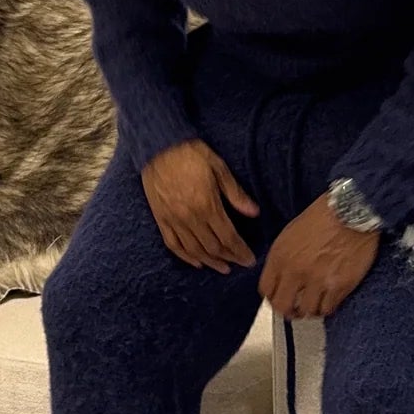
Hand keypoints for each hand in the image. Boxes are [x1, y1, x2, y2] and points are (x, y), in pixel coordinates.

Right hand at [141, 140, 258, 272]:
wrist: (159, 145)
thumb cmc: (191, 154)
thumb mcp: (219, 168)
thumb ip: (235, 193)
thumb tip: (254, 212)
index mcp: (207, 205)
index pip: (228, 237)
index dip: (240, 251)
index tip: (250, 259)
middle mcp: (189, 217)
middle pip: (212, 247)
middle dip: (229, 258)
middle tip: (240, 264)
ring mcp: (173, 220)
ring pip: (194, 250)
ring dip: (210, 262)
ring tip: (223, 268)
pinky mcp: (160, 218)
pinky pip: (173, 244)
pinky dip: (185, 257)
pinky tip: (196, 263)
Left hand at [259, 192, 379, 319]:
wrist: (350, 211)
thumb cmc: (322, 217)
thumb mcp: (290, 233)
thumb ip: (282, 258)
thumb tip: (281, 278)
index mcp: (280, 257)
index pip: (266, 290)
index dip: (272, 297)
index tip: (278, 298)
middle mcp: (296, 272)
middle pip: (282, 306)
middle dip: (287, 310)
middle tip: (294, 309)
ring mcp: (318, 281)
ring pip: (307, 311)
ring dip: (309, 310)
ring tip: (314, 304)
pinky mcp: (339, 286)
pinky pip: (328, 308)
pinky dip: (327, 307)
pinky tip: (328, 300)